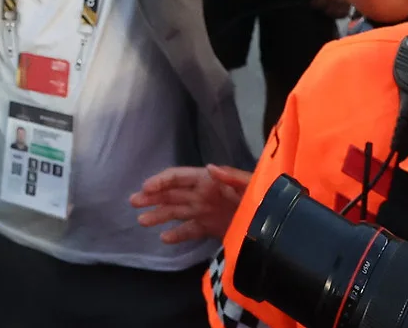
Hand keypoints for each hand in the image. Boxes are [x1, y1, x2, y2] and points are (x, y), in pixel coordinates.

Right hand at [128, 165, 250, 243]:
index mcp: (208, 181)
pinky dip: (177, 234)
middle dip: (152, 197)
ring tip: (141, 221)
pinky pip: (190, 230)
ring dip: (159, 215)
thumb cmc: (262, 198)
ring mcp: (206, 212)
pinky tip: (164, 238)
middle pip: (172, 194)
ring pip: (177, 212)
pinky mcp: (211, 228)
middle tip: (133, 202)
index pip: (179, 178)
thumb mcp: (249, 184)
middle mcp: (203, 195)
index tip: (145, 188)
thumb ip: (231, 176)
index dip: (161, 181)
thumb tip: (209, 168)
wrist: (274, 224)